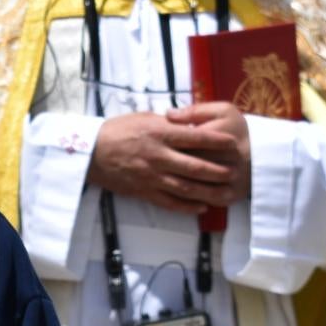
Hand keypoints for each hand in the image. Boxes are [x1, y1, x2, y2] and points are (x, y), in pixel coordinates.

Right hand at [89, 105, 249, 215]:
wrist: (90, 153)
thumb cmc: (117, 131)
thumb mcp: (144, 118)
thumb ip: (168, 123)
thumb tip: (190, 123)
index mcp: (159, 134)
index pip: (194, 137)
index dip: (216, 141)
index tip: (232, 143)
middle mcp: (158, 156)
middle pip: (195, 166)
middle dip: (218, 171)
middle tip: (235, 172)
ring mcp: (151, 177)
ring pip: (186, 188)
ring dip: (208, 192)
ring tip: (225, 193)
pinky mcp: (144, 191)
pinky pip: (170, 202)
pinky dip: (187, 206)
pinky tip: (201, 207)